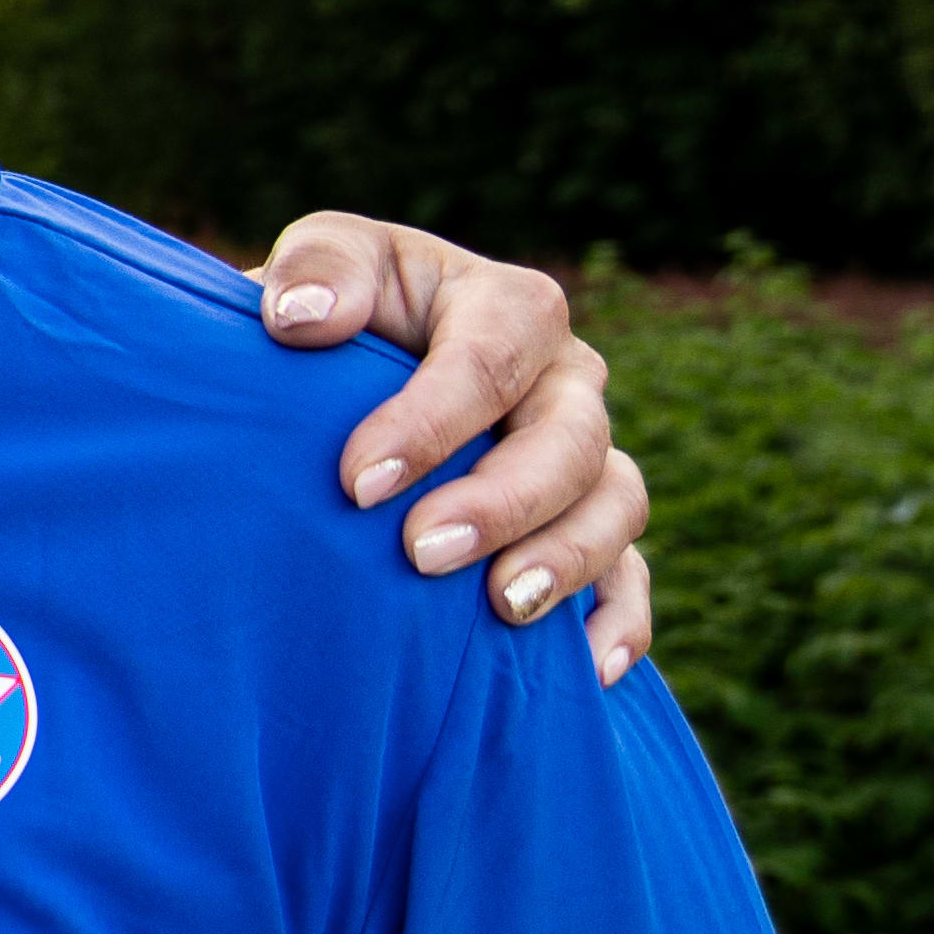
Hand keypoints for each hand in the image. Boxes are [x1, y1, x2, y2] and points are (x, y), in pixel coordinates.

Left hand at [255, 215, 651, 681]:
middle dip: (501, 500)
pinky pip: (631, 575)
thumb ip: (317, 269)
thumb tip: (302, 321)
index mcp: (504, 305)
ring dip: (565, 559)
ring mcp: (584, 456)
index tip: (358, 483)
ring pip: (614, 505)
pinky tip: (587, 667)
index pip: (491, 357)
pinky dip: (618, 619)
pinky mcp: (586, 525)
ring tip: (501, 608)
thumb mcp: (317, 266)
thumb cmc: (324, 317)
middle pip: (569, 438)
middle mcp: (563, 379)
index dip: (431, 421)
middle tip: (421, 552)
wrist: (327, 383)